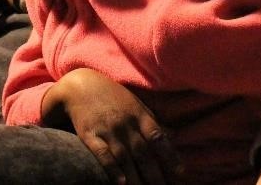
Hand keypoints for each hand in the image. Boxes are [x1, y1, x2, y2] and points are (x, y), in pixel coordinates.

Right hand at [41, 68, 182, 184]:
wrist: (80, 85)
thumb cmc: (112, 95)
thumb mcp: (135, 104)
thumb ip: (152, 121)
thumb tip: (173, 135)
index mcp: (139, 115)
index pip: (158, 137)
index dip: (170, 155)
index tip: (180, 172)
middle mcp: (126, 124)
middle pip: (142, 152)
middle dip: (154, 175)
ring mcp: (108, 130)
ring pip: (125, 158)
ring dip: (135, 178)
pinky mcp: (90, 135)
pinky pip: (103, 154)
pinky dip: (112, 169)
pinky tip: (120, 183)